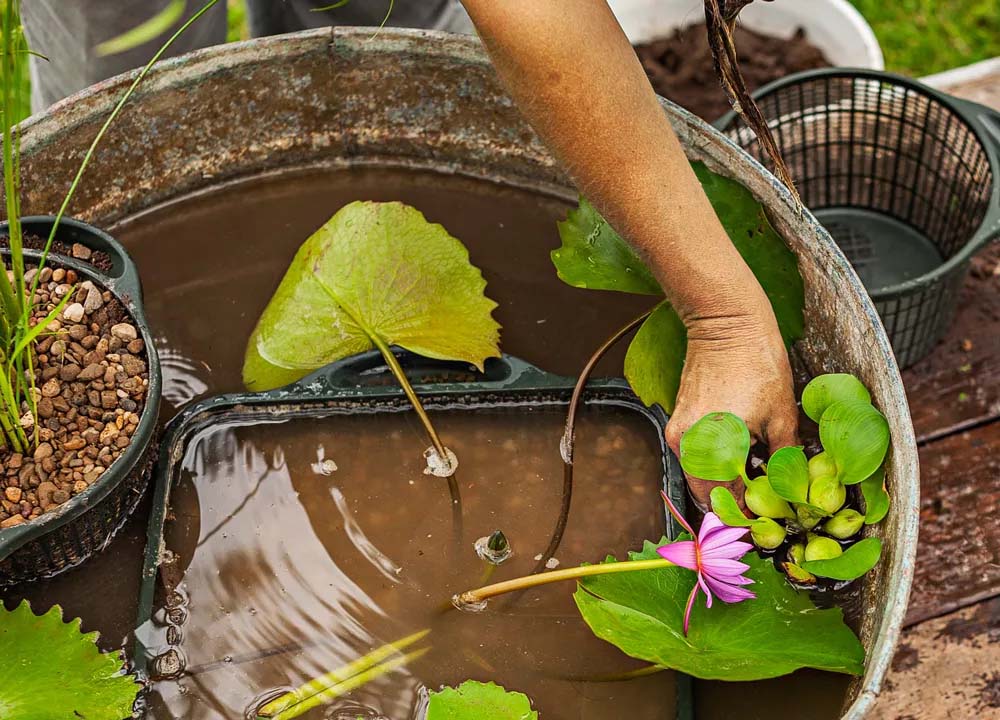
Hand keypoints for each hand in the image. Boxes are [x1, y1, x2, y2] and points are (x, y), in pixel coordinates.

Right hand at [664, 311, 797, 511]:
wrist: (726, 323)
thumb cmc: (757, 363)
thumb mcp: (782, 417)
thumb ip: (783, 461)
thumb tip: (790, 491)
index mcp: (711, 450)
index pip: (724, 503)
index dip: (746, 516)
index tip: (767, 520)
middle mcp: (686, 446)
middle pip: (707, 493)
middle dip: (735, 501)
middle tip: (765, 502)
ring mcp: (678, 432)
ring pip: (701, 474)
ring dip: (725, 481)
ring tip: (758, 474)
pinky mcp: (678, 420)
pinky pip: (696, 454)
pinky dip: (716, 461)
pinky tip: (743, 452)